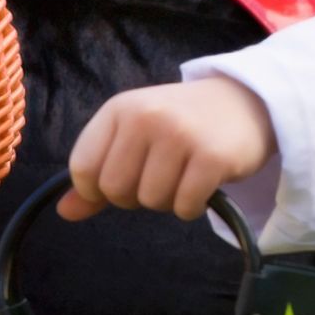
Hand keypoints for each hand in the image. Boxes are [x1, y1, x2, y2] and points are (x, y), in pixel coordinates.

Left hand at [61, 76, 278, 222]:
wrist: (249, 101)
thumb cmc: (184, 122)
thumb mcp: (136, 135)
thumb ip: (99, 172)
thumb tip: (65, 212)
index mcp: (120, 108)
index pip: (82, 168)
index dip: (97, 189)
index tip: (125, 180)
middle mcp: (147, 117)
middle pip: (116, 191)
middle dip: (136, 197)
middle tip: (162, 176)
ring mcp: (181, 135)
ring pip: (151, 201)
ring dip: (168, 201)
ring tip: (185, 176)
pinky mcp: (212, 157)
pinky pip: (185, 206)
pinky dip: (192, 207)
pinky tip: (204, 185)